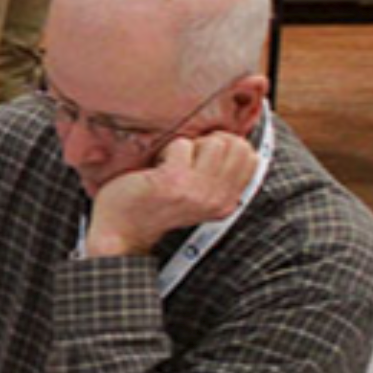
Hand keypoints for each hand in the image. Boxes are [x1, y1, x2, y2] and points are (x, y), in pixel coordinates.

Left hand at [84, 132, 258, 256]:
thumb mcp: (196, 197)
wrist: (121, 231)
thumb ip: (216, 178)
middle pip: (235, 145)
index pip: (251, 157)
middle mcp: (216, 198)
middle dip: (210, 141)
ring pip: (214, 142)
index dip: (228, 146)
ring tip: (171, 162)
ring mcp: (197, 191)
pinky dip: (167, 148)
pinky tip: (156, 167)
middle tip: (185, 156)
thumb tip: (232, 141)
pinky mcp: (174, 181)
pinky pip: (182, 144)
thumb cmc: (153, 208)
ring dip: (189, 145)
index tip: (204, 154)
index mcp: (226, 202)